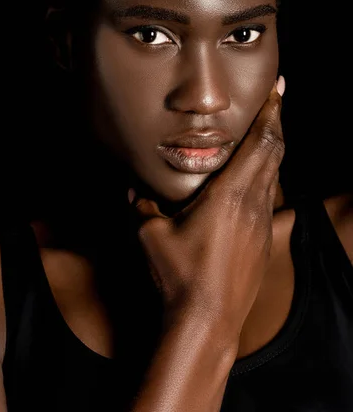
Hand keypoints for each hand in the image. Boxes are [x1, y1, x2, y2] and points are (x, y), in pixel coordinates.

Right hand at [129, 77, 284, 342]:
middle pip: (275, 152)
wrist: (208, 322)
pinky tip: (253, 180)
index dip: (271, 113)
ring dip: (272, 149)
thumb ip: (141, 206)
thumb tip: (133, 189)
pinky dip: (267, 176)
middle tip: (276, 100)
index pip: (259, 143)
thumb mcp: (149, 235)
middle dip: (277, 122)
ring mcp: (262, 223)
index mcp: (230, 194)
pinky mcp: (262, 241)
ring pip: (275, 175)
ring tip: (264, 133)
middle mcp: (253, 204)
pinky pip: (270, 197)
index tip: (278, 89)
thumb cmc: (180, 276)